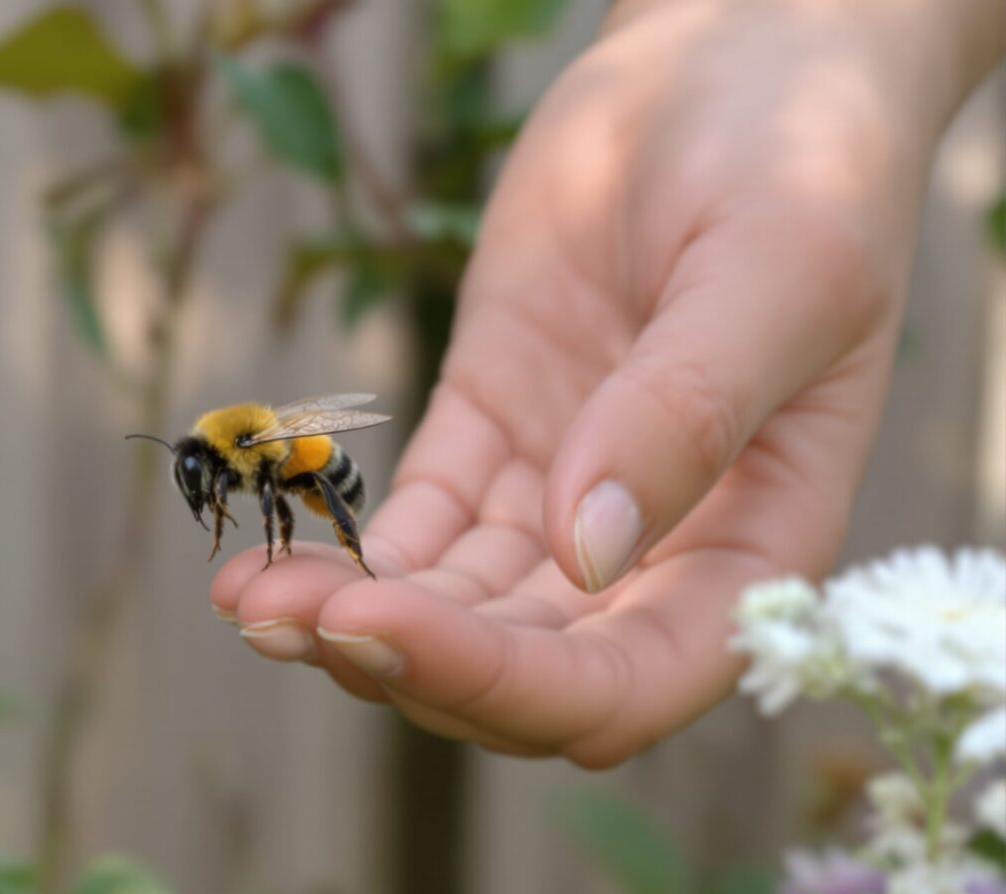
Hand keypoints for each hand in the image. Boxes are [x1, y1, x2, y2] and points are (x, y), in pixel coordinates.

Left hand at [213, 0, 1003, 765]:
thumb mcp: (773, 271)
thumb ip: (687, 412)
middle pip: (518, 670)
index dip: (508, 682)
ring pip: (451, 610)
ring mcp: (561, 501)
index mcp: (754, 546)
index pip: (628, 681)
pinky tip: (262, 555)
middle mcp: (656, 554)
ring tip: (244, 598)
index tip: (385, 625)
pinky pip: (414, 529)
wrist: (728, 63)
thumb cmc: (796, 159)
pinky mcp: (489, 441)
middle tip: (278, 616)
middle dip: (397, 658)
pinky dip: (340, 550)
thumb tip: (586, 554)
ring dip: (347, 617)